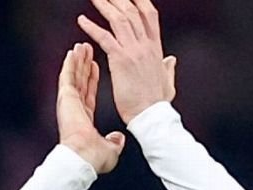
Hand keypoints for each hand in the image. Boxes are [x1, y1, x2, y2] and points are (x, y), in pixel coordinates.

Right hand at [57, 42, 124, 173]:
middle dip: (84, 64)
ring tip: (81, 46)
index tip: (95, 66)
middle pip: (81, 81)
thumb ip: (114, 141)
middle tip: (87, 49)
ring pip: (74, 76)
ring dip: (78, 61)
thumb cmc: (93, 158)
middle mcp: (75, 108)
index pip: (90, 92)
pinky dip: (70, 64)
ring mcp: (69, 102)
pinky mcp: (66, 98)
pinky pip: (68, 76)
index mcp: (84, 117)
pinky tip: (72, 52)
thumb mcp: (110, 149)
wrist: (82, 158)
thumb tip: (118, 139)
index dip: (92, 78)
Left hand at [78, 0, 177, 123]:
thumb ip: (168, 68)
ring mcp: (134, 51)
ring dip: (105, 5)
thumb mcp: (167, 81)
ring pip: (119, 20)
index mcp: (156, 48)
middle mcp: (146, 45)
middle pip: (132, 12)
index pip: (149, 15)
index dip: (139, 1)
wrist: (152, 116)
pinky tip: (81, 20)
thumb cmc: (157, 103)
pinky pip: (105, 38)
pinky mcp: (121, 61)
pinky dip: (92, 28)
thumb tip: (170, 59)